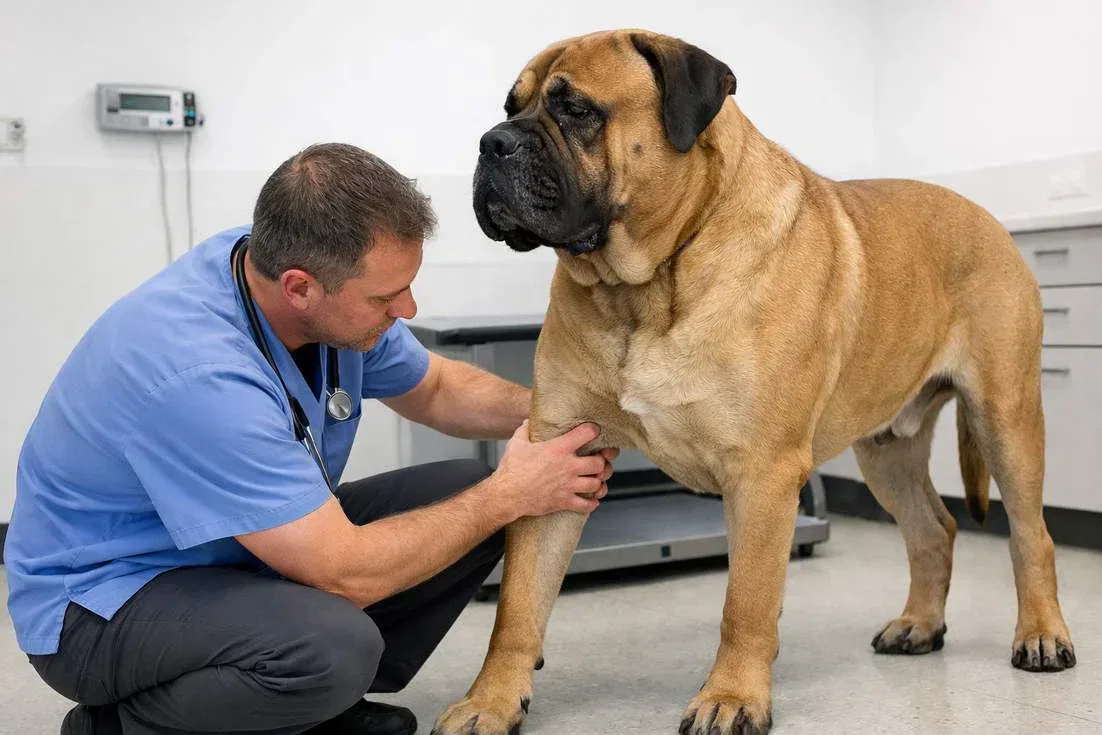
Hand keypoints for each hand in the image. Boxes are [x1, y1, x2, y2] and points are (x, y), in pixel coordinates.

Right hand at [490, 420, 615, 519]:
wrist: (507, 495)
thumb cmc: (511, 469)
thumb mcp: (516, 443)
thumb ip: (525, 430)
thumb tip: (528, 421)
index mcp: (559, 449)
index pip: (587, 433)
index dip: (593, 431)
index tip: (593, 432)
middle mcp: (568, 466)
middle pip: (599, 463)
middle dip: (601, 462)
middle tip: (597, 461)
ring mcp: (568, 486)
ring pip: (596, 484)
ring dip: (598, 482)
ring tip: (594, 480)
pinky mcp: (564, 502)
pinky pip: (586, 505)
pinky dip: (591, 503)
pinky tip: (591, 500)